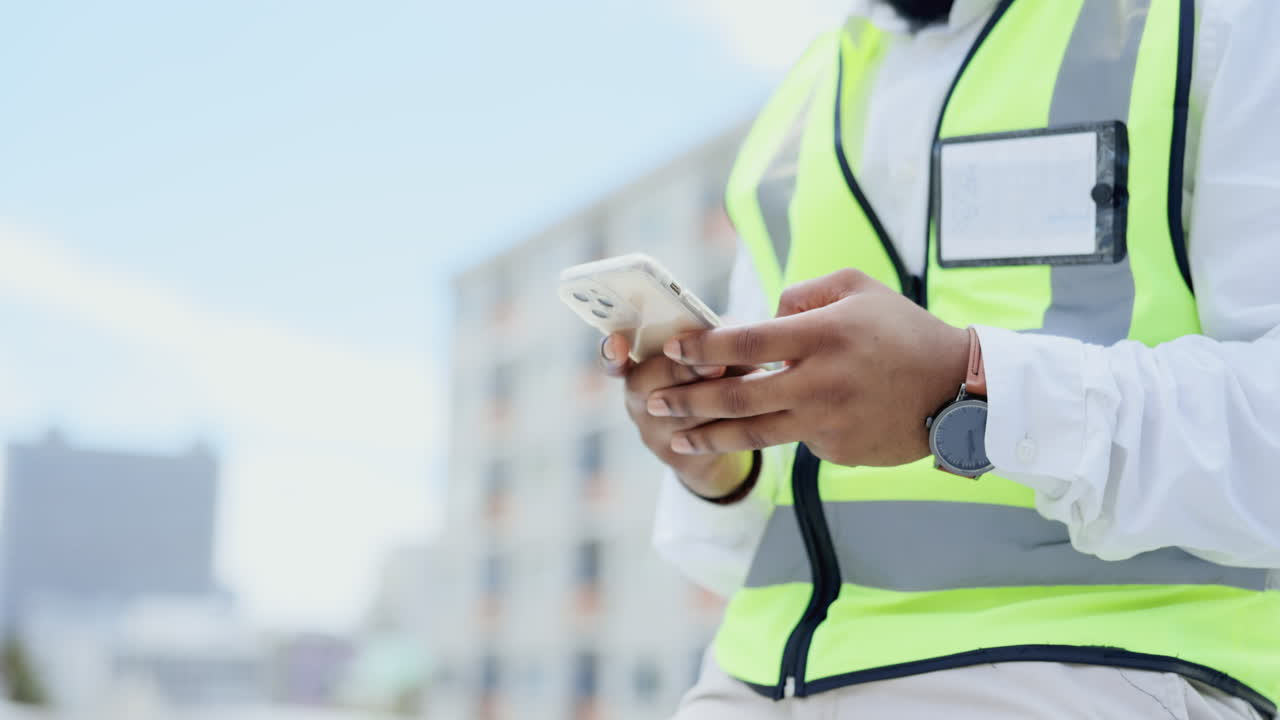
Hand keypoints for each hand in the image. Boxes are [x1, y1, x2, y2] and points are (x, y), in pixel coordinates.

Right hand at [600, 333, 755, 498]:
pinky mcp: (678, 457)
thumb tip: (727, 325)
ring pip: (679, 414)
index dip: (611, 353)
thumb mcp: (704, 356)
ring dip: (715, 396)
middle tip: (714, 364)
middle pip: (647, 384)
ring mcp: (654, 432)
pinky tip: (757, 407)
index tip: (618, 343)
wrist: (719, 438)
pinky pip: (702, 439)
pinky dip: (732, 420)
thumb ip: (707, 339)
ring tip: (751, 380)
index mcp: (638, 368)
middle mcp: (638, 401)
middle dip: (681, 371)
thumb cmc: (711, 381)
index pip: (613, 361)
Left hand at [647, 268, 969, 466]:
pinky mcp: (837, 451)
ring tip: (677, 439)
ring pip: (755, 434)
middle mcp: (819, 381)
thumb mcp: (858, 288)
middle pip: (737, 397)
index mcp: (821, 335)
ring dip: (709, 437)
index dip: (703, 348)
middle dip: (688, 402)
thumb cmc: (904, 331)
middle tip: (655, 403)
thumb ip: (803, 295)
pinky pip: (798, 441)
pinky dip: (785, 431)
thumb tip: (764, 316)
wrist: (957, 391)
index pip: (746, 342)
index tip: (672, 351)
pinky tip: (787, 423)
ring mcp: (827, 422)